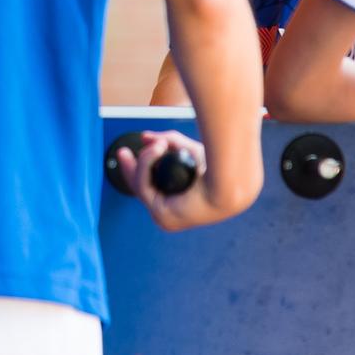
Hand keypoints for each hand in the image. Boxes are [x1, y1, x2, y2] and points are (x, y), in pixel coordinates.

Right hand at [115, 128, 237, 232]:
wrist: (231, 183)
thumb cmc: (220, 170)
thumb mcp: (190, 151)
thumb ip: (169, 142)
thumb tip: (146, 137)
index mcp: (182, 201)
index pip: (154, 186)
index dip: (142, 168)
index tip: (137, 150)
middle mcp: (172, 212)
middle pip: (142, 189)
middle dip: (131, 169)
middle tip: (123, 152)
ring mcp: (165, 217)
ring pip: (141, 184)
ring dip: (145, 160)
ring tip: (160, 145)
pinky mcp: (162, 216)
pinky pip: (144, 186)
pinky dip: (147, 165)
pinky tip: (157, 149)